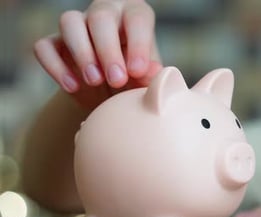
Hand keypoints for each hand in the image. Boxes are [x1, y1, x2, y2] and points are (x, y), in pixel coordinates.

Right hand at [33, 0, 162, 109]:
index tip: (137, 71)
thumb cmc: (135, 81)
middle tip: (117, 80)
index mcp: (135, 16)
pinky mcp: (54, 44)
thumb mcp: (146, 81)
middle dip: (108, 50)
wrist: (109, 96)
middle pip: (101, 16)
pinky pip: (44, 46)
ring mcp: (77, 26)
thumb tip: (154, 71)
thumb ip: (151, 76)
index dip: (138, 44)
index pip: (137, 19)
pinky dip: (55, 66)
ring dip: (82, 53)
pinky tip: (72, 86)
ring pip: (69, 22)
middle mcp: (105, 13)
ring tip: (94, 81)